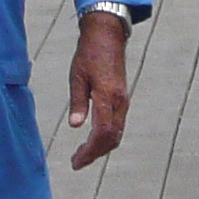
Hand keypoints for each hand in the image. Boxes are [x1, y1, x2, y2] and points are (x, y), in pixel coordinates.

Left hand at [66, 10, 130, 169]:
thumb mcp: (77, 76)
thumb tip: (76, 126)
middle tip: (76, 162)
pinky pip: (117, 125)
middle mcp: (119, 101)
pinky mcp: (122, 99)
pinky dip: (106, 138)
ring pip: (116, 133)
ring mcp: (123, 101)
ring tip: (82, 155)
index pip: (102, 132)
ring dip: (100, 148)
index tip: (76, 161)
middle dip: (94, 154)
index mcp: (107, 96)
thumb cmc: (89, 54)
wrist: (107, 36)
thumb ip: (78, 102)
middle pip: (111, 138)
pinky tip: (93, 140)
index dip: (90, 151)